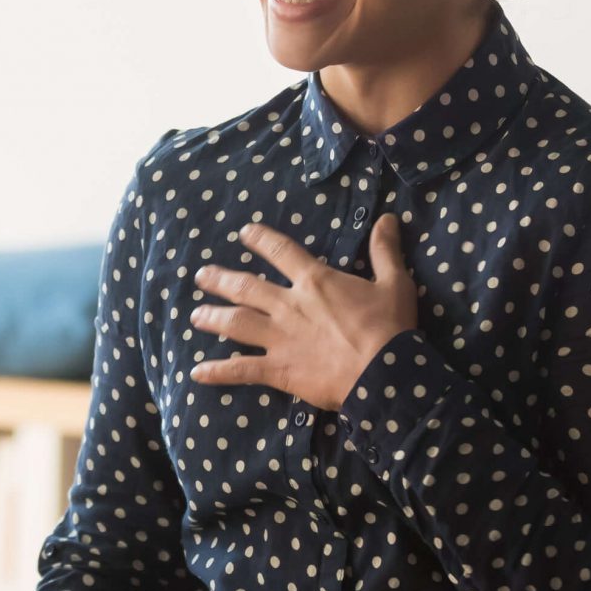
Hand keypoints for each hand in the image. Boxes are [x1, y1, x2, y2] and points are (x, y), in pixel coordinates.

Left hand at [191, 217, 417, 412]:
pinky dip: (217, 372)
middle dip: (220, 279)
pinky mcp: (278, 370)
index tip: (244, 233)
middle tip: (201, 275)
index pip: (281, 252)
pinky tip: (197, 372)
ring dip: (213, 318)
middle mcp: (289, 305)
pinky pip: (241, 370)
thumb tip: (387, 217)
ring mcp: (279, 338)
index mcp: (315, 281)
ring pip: (236, 323)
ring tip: (195, 315)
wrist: (383, 373)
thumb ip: (384, 250)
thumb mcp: (394, 283)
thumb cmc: (390, 327)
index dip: (261, 239)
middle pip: (246, 287)